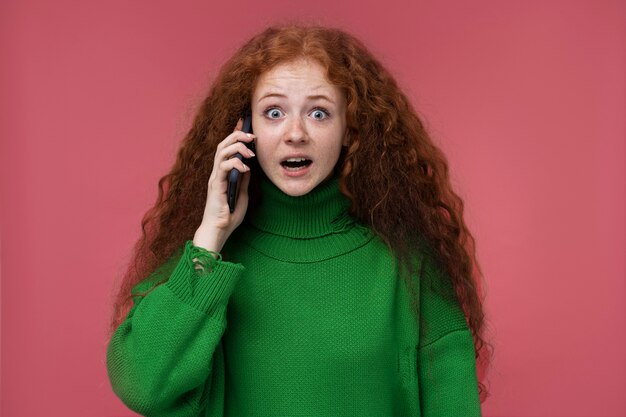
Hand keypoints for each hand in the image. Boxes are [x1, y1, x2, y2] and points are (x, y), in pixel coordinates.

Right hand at [193, 118, 255, 251]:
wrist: (219, 230)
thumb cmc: (229, 215)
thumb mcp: (242, 194)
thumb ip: (243, 179)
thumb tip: (249, 166)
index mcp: (222, 173)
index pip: (227, 148)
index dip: (235, 135)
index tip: (246, 125)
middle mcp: (216, 172)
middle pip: (222, 144)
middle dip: (237, 135)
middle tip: (251, 135)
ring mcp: (215, 178)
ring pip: (221, 151)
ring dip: (237, 147)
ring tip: (250, 151)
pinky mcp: (216, 185)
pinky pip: (223, 167)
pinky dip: (235, 163)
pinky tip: (245, 168)